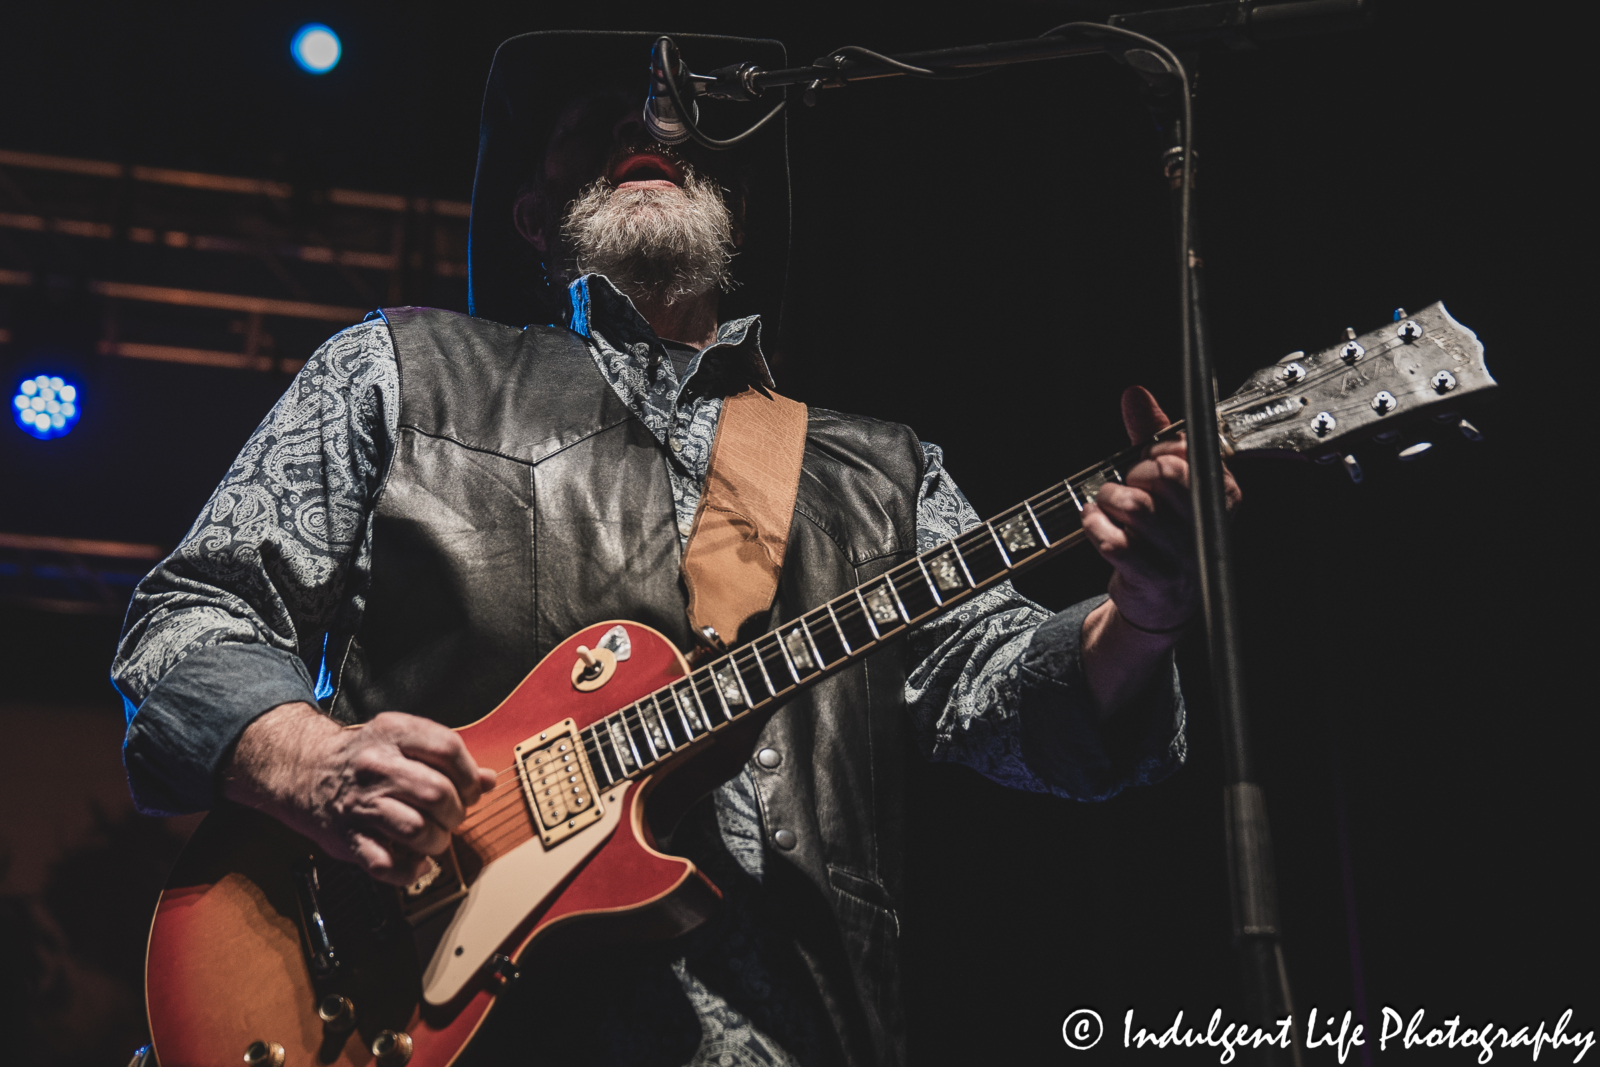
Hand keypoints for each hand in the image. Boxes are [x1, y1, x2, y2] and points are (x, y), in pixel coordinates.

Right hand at [220, 703, 497, 886]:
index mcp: (393, 733)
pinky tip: (416, 864)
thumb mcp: (403, 742)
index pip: (448, 749)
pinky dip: (409, 871)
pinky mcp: (347, 838)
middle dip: (456, 812)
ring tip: (434, 839)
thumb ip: (445, 759)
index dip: (469, 775)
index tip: (472, 790)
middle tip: (452, 818)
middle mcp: (376, 766)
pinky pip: (386, 864)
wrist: (304, 771)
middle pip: (437, 793)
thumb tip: (488, 781)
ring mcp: (360, 803)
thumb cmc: (363, 758)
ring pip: (417, 829)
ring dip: (436, 841)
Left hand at [1082, 386, 1241, 634]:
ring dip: (1109, 499)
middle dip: (1134, 473)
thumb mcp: (1164, 479)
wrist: (1161, 600)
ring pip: (1135, 506)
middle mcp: (1208, 523)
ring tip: (1107, 503)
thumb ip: (1151, 434)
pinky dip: (1095, 526)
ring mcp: (1183, 555)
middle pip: (1163, 474)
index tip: (1145, 457)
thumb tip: (1135, 394)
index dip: (1156, 449)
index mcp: (1221, 493)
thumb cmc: (1163, 530)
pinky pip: (1114, 541)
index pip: (1188, 451)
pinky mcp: (1155, 578)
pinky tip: (1095, 522)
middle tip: (1126, 483)